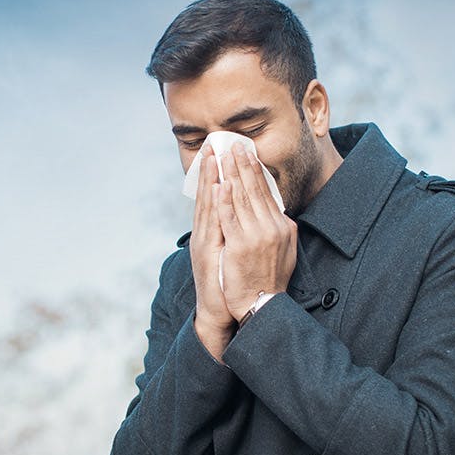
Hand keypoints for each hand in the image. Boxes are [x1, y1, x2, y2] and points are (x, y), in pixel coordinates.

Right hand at [190, 145, 235, 358]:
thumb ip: (236, 232)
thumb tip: (248, 215)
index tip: (217, 150)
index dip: (214, 172)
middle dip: (211, 167)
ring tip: (212, 156)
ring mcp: (207, 242)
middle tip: (214, 143)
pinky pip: (215, 224)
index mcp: (212, 232)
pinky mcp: (211, 252)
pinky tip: (218, 188)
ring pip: (209, 204)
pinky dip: (216, 206)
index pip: (213, 195)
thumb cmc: (230, 284)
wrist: (222, 311)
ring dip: (210, 178)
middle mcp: (206, 234)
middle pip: (208, 194)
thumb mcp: (232, 253)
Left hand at [217, 142, 296, 320]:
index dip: (256, 171)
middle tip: (234, 143)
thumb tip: (277, 213)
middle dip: (243, 165)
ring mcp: (257, 237)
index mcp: (283, 227)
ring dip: (232, 175)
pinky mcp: (241, 247)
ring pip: (242, 199)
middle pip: (255, 190)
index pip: (266, 193)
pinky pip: (230, 218)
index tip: (248, 153)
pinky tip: (220, 184)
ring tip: (224, 155)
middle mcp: (273, 228)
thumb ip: (279, 230)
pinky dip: (224, 200)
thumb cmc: (269, 280)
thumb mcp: (284, 251)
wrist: (262, 307)